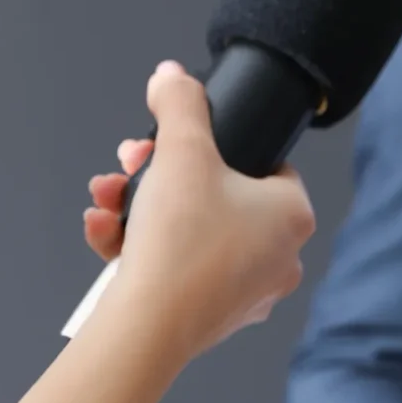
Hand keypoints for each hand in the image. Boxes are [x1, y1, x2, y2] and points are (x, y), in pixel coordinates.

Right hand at [82, 60, 314, 357]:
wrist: (150, 326)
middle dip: (162, 177)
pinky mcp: (217, 315)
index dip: (214, 148)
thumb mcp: (181, 152)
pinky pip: (180, 268)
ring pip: (193, 232)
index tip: (171, 146)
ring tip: (108, 201)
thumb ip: (180, 106)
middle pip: (219, 197)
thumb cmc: (180, 241)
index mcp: (294, 214)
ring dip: (144, 209)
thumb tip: (173, 76)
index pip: (265, 164)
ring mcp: (252, 289)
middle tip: (130, 167)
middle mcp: (283, 256)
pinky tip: (107, 234)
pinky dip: (143, 248)